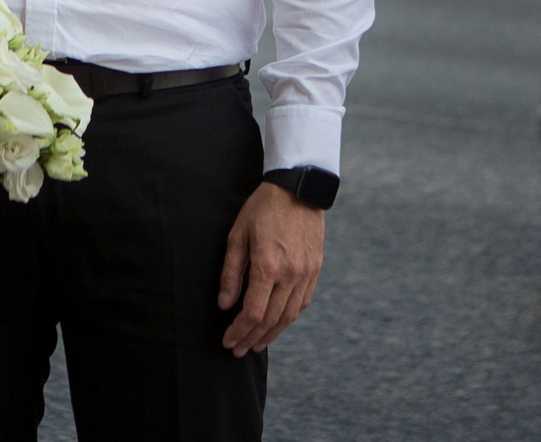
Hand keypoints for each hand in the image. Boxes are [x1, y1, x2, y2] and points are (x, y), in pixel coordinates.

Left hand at [217, 180, 324, 355]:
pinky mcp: (315, 270)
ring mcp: (306, 274)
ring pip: (289, 316)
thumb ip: (232, 273)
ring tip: (256, 343)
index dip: (239, 331)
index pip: (253, 312)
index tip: (228, 340)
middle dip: (252, 338)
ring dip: (271, 334)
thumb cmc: (262, 209)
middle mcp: (290, 274)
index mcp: (268, 266)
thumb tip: (225, 304)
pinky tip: (277, 323)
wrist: (298, 189)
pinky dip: (288, 318)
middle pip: (271, 320)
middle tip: (238, 349)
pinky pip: (302, 303)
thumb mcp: (237, 235)